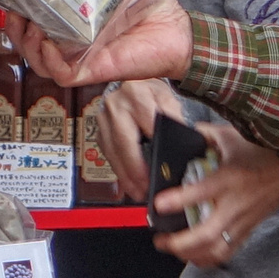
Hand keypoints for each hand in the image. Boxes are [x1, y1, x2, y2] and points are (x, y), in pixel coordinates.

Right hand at [7, 0, 193, 85]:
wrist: (177, 31)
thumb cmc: (151, 8)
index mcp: (75, 24)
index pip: (37, 23)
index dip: (19, 13)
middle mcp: (74, 44)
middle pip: (29, 45)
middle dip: (14, 30)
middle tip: (12, 11)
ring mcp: (83, 59)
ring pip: (39, 62)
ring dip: (27, 44)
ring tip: (30, 25)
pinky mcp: (94, 71)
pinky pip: (62, 74)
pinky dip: (50, 60)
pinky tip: (48, 43)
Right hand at [101, 79, 186, 200]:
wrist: (131, 85)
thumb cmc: (151, 93)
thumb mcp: (167, 97)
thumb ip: (173, 115)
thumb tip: (179, 137)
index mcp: (135, 92)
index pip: (146, 122)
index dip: (153, 145)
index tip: (160, 165)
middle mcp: (114, 104)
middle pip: (124, 142)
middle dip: (135, 169)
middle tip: (146, 188)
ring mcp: (103, 118)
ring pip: (112, 152)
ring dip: (125, 175)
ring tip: (138, 192)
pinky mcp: (99, 131)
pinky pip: (108, 155)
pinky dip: (119, 171)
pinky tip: (129, 183)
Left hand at [151, 123, 278, 267]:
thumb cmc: (260, 154)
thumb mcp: (232, 137)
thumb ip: (205, 134)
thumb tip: (184, 133)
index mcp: (230, 178)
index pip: (202, 192)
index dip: (179, 200)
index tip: (158, 204)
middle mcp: (235, 204)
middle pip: (207, 233)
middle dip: (180, 242)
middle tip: (160, 239)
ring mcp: (242, 222)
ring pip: (216, 249)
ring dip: (191, 254)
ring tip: (173, 250)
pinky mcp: (247, 231)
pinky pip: (227, 253)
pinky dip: (207, 259)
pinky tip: (193, 257)